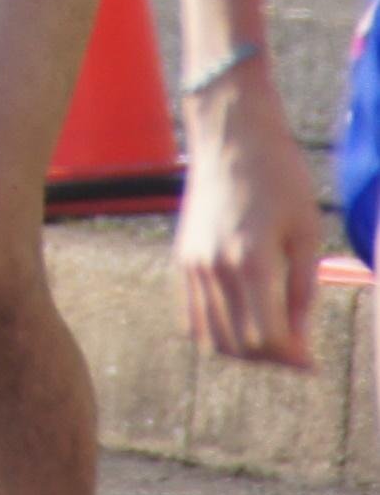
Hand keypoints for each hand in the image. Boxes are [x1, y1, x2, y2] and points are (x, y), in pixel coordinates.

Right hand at [175, 62, 320, 369]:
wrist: (232, 134)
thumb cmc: (279, 176)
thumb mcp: (306, 232)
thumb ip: (304, 290)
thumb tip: (302, 341)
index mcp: (250, 262)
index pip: (267, 339)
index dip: (293, 358)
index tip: (313, 360)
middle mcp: (214, 268)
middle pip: (239, 345)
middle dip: (272, 359)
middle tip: (297, 351)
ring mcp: (192, 264)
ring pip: (211, 337)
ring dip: (243, 351)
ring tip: (271, 339)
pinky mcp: (182, 257)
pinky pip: (191, 316)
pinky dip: (215, 333)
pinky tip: (241, 324)